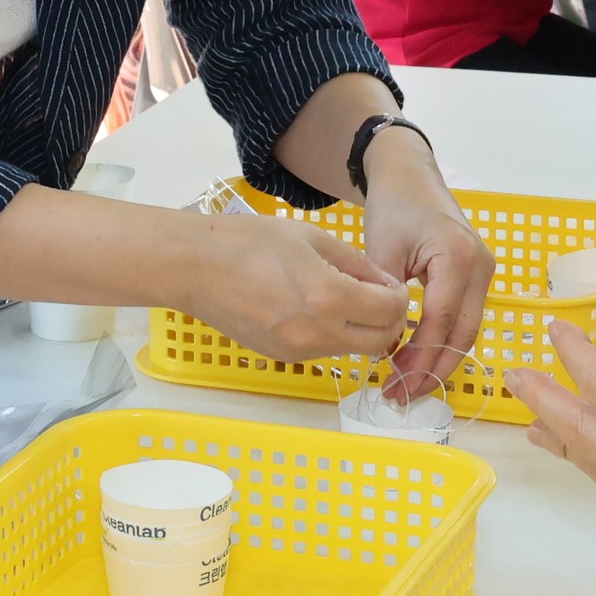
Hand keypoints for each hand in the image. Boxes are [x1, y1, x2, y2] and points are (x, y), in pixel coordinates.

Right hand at [189, 209, 412, 368]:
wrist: (196, 269)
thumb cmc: (249, 242)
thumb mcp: (311, 238)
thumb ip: (355, 262)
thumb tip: (383, 282)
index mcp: (330, 297)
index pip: (391, 311)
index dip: (399, 296)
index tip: (390, 283)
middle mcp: (319, 333)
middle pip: (381, 341)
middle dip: (389, 320)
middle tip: (378, 297)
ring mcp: (299, 351)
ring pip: (354, 350)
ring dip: (363, 330)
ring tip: (345, 300)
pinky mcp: (282, 357)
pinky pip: (325, 351)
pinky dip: (334, 335)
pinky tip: (315, 309)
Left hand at [356, 151, 493, 401]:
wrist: (410, 177)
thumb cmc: (394, 207)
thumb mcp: (380, 249)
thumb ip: (384, 298)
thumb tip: (384, 345)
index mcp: (458, 257)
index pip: (442, 320)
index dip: (419, 357)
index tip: (394, 382)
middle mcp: (481, 268)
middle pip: (463, 334)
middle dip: (433, 370)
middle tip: (401, 396)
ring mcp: (484, 274)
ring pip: (467, 332)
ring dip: (439, 362)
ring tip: (407, 386)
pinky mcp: (476, 279)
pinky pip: (463, 319)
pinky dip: (442, 343)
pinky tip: (417, 361)